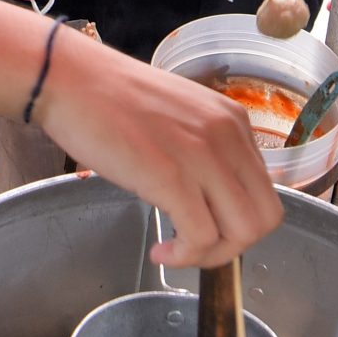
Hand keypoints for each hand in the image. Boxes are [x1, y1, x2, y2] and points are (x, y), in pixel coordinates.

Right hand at [35, 28, 280, 266]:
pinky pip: (200, 236)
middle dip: (234, 246)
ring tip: (176, 252)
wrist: (71, 79)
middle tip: (196, 248)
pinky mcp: (171, 176)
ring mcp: (202, 156)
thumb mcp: (181, 118)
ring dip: (211, 256)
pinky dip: (184, 257)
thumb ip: (205, 150)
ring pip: (241, 232)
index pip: (266, 192)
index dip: (241, 223)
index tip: (207, 229)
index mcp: (234, 122)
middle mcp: (229, 137)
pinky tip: (160, 251)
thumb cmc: (113, 100)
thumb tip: (210, 196)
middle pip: (265, 217)